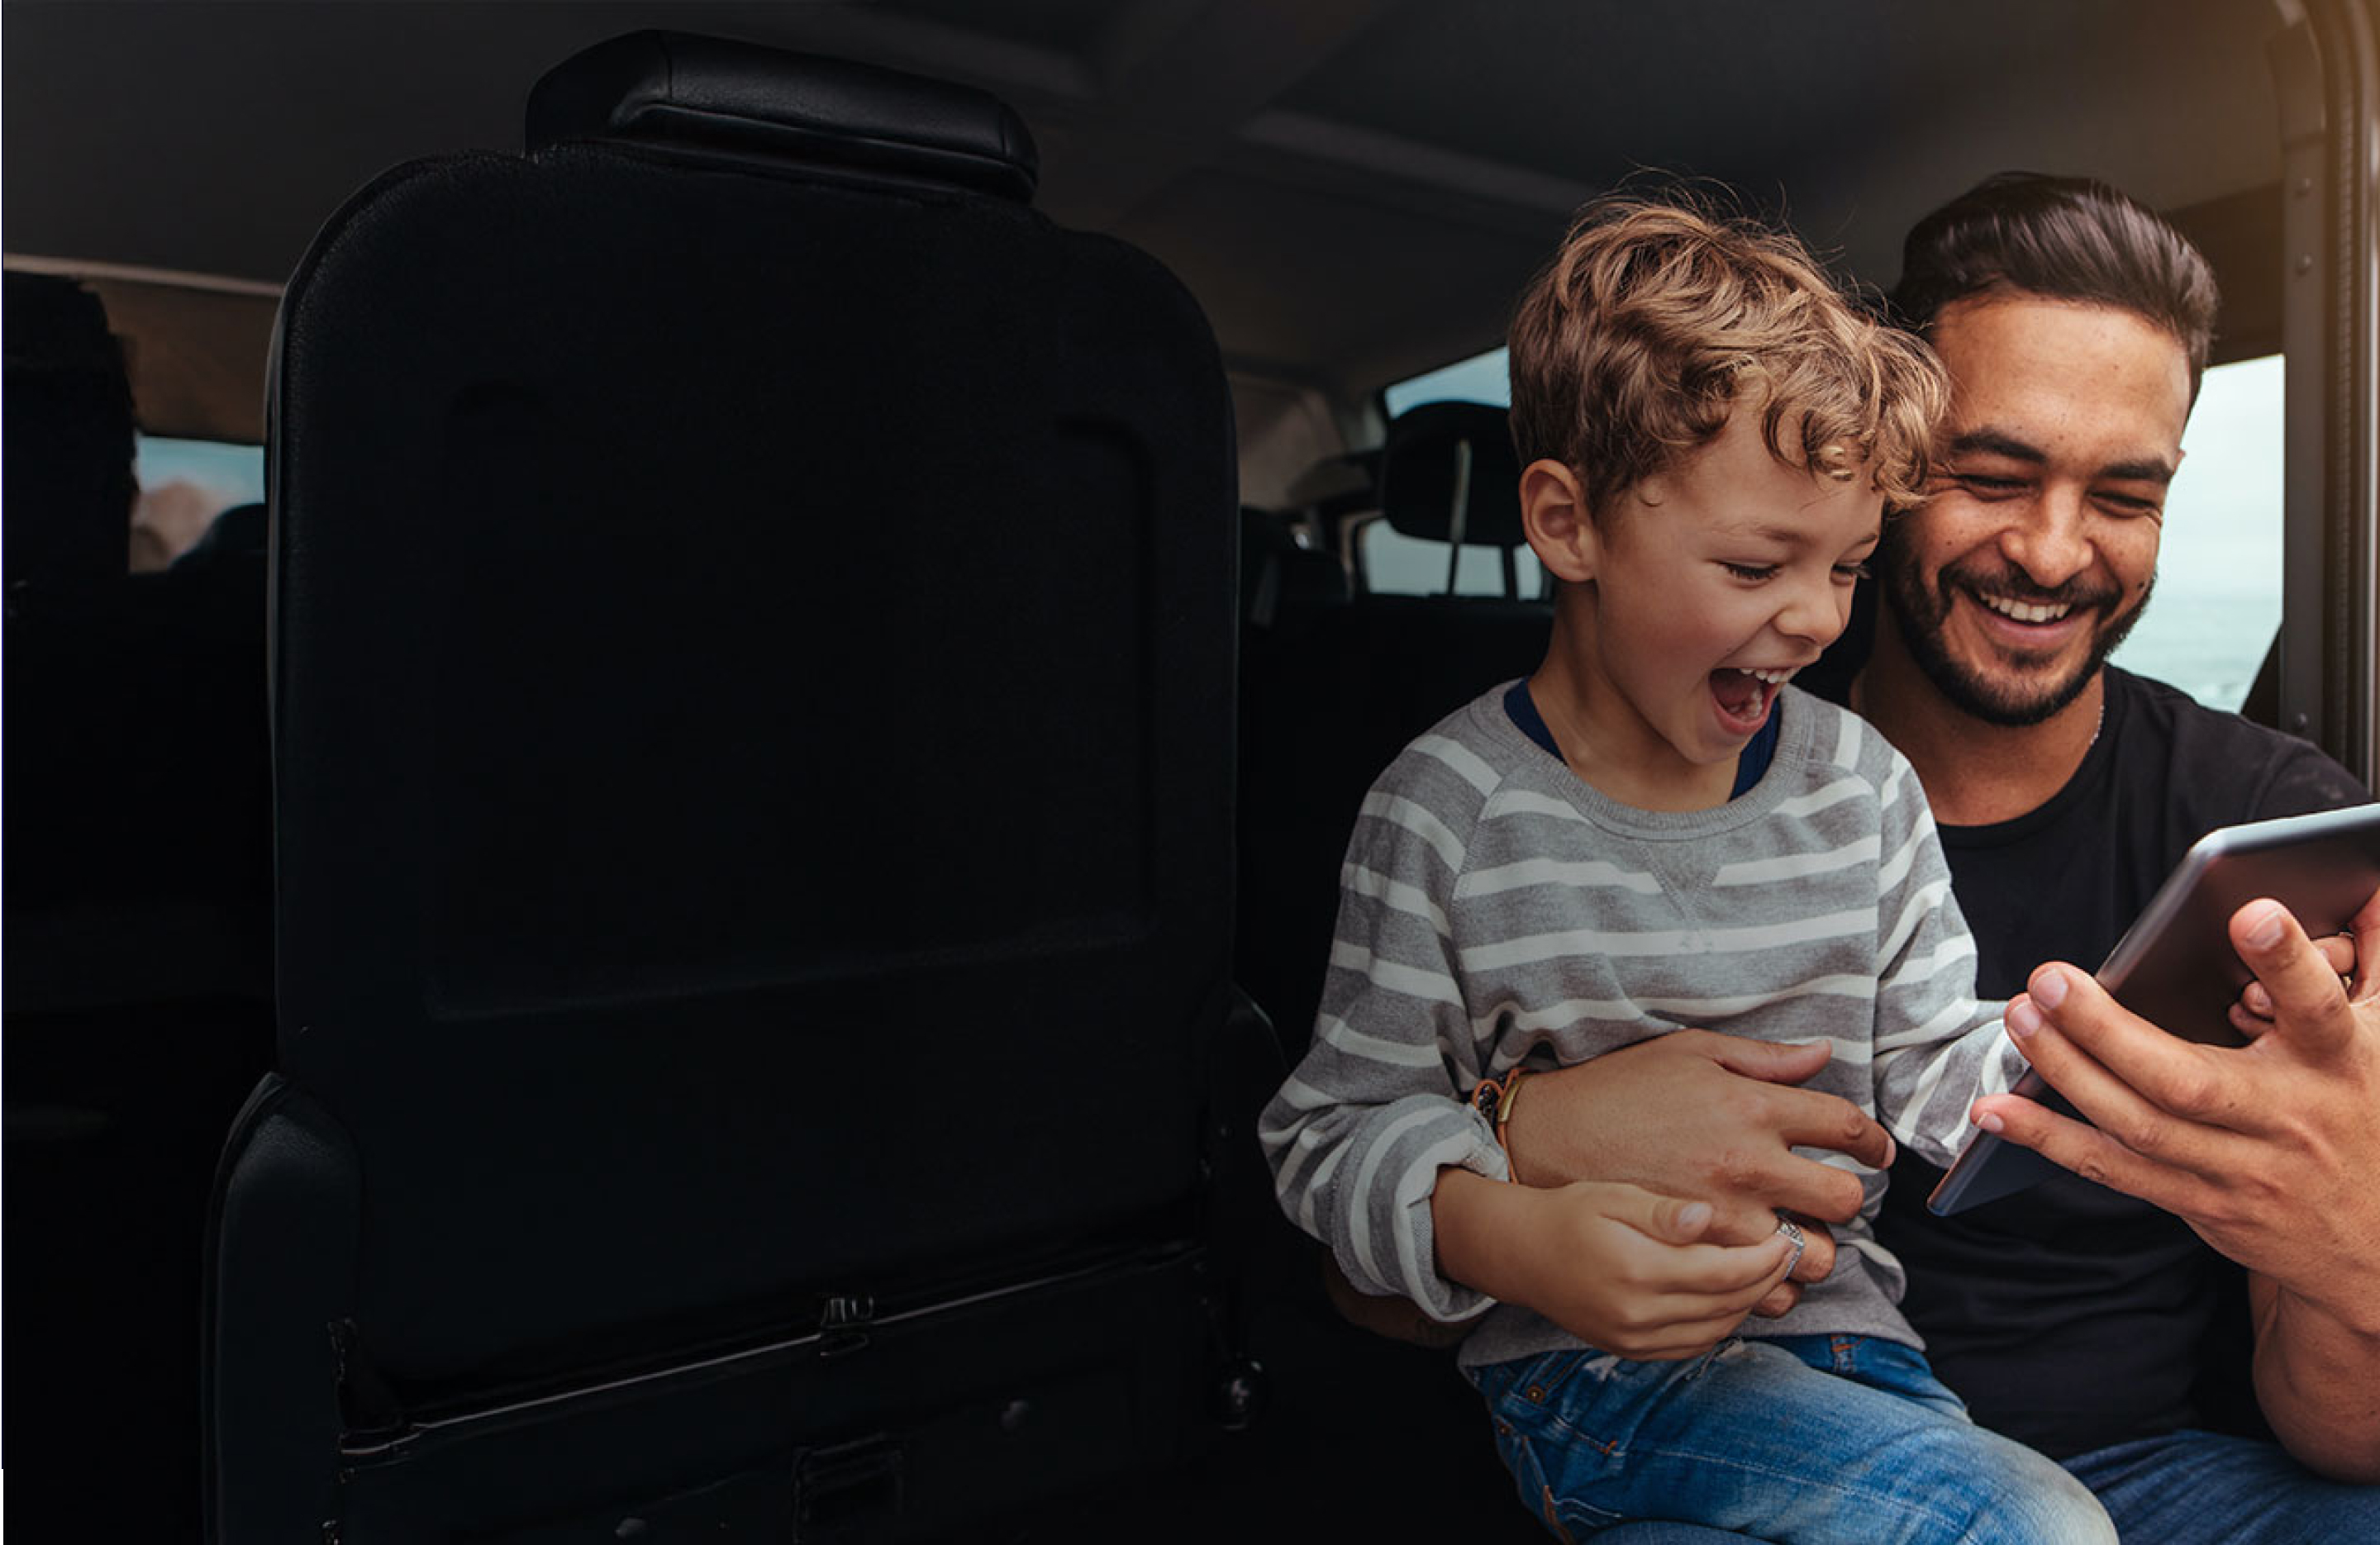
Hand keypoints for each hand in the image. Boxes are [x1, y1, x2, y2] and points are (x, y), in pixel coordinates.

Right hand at [1435, 1168, 1796, 1359]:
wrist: (1520, 1254)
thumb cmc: (1567, 1213)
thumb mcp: (1612, 1196)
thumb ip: (1662, 1211)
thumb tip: (1707, 1216)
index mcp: (1637, 1270)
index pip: (1725, 1273)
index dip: (1766, 1259)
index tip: (1788, 1237)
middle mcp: (1638, 1314)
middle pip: (1729, 1305)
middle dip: (1766, 1280)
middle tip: (1790, 1251)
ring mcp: (1634, 1339)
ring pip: (1716, 1330)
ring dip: (1749, 1304)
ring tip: (1764, 1271)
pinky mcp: (1631, 1351)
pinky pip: (1693, 1345)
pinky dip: (1721, 1324)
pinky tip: (1728, 1296)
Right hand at [1501, 1032, 1894, 1310]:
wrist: (1547, 1140)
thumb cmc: (1618, 1089)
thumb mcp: (1688, 1052)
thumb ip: (1762, 1058)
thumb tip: (1822, 1052)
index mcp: (1749, 1107)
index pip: (1845, 1127)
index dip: (1873, 1142)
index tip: (1874, 1152)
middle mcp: (1745, 1165)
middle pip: (1844, 1201)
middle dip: (1846, 1199)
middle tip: (1828, 1195)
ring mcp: (1722, 1219)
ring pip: (1811, 1257)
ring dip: (1812, 1247)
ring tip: (1791, 1232)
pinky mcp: (1696, 1257)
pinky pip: (1763, 1294)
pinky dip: (1770, 1286)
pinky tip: (1755, 1264)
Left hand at [1974, 892, 2379, 1317]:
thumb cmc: (2366, 1116)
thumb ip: (2373, 961)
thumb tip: (2369, 885)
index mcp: (2339, 1064)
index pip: (2317, 1007)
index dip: (2286, 963)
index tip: (2250, 912)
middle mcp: (2287, 1120)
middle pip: (2186, 1079)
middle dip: (2107, 1030)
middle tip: (2049, 977)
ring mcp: (2241, 1171)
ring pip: (2139, 1125)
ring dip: (2066, 1072)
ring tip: (2018, 1019)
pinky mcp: (2202, 1205)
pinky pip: (2114, 1171)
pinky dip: (2050, 1140)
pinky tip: (1996, 1111)